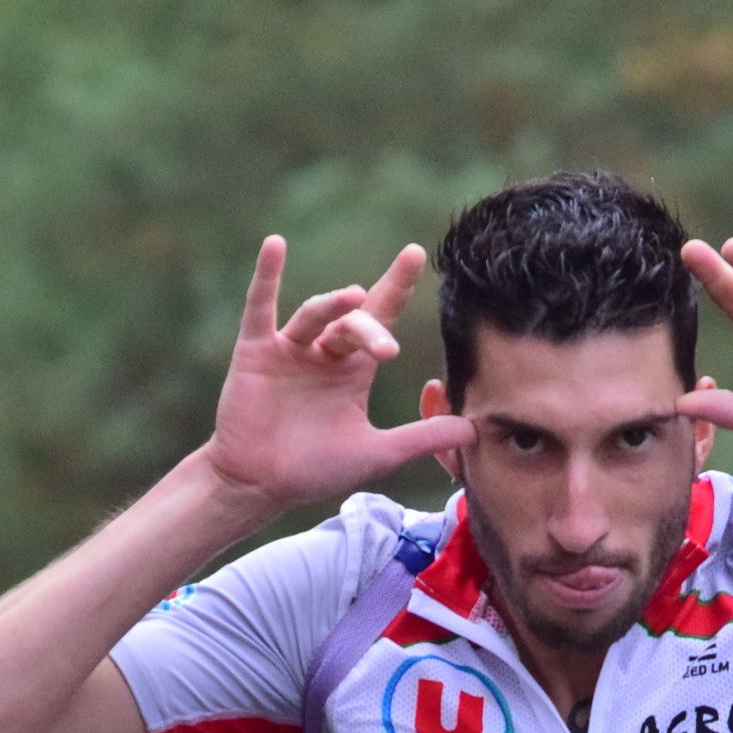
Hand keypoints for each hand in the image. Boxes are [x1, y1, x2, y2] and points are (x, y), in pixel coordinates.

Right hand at [196, 238, 471, 516]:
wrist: (260, 487)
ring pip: (315, 315)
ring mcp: (289, 349)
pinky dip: (266, 277)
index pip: (380, 318)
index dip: (396, 286)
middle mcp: (323, 352)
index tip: (414, 253)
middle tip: (386, 350)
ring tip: (353, 298)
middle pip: (354, 322)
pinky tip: (275, 246)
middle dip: (371, 329)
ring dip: (332, 306)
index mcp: (352, 369)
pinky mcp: (255, 352)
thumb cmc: (313, 470)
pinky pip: (260, 308)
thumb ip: (422, 438)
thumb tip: (476, 430)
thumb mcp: (376, 454)